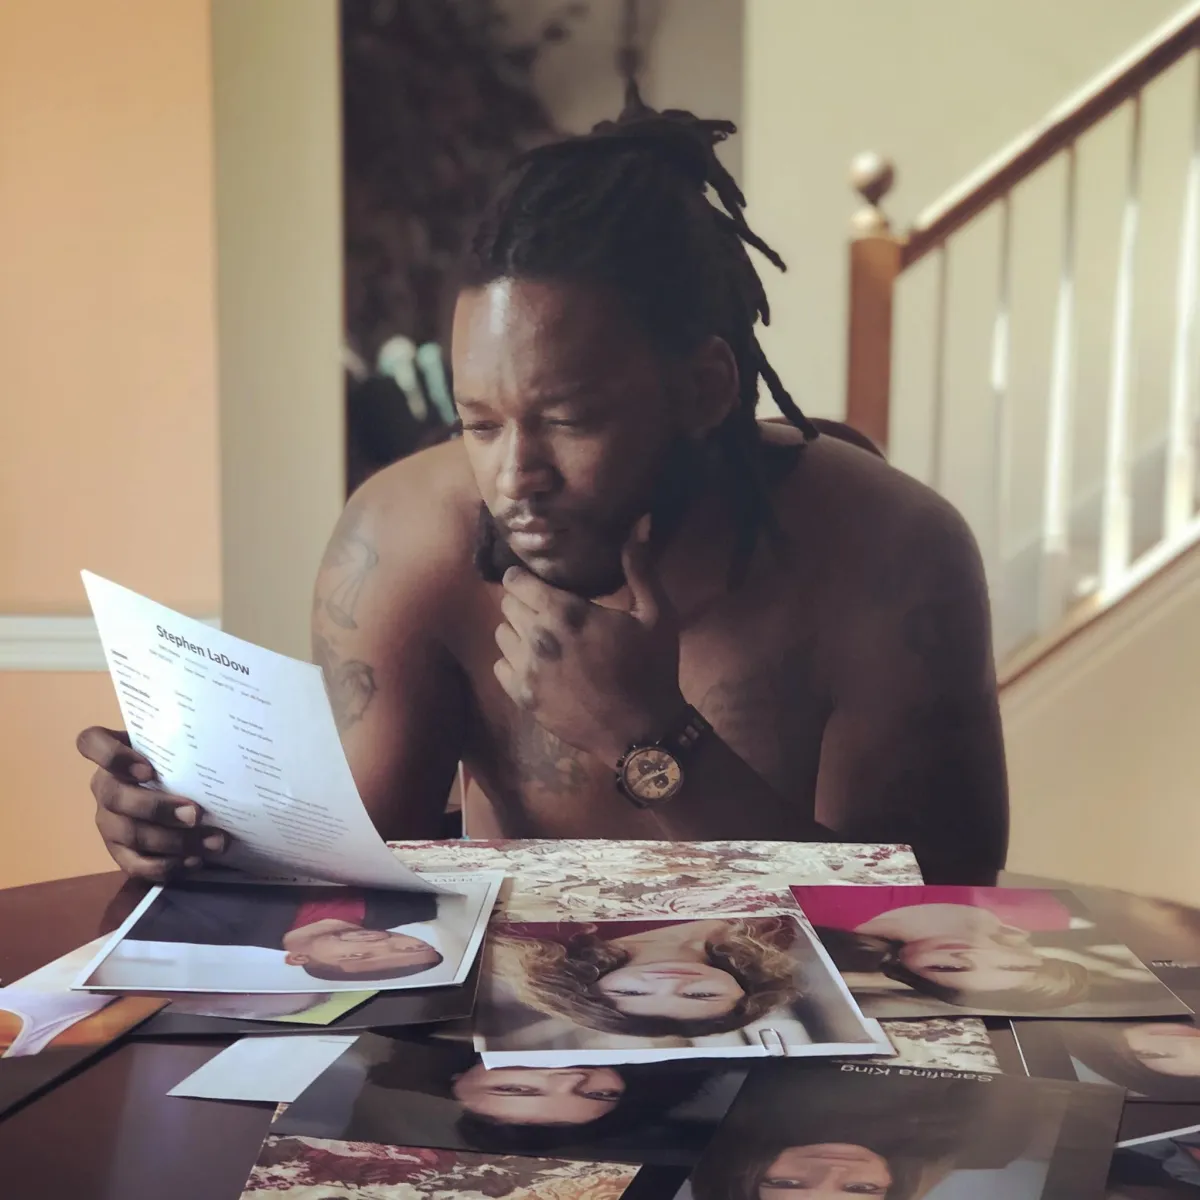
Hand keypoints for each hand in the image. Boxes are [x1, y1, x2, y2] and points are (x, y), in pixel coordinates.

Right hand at [76, 726, 227, 881]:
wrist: (187, 797)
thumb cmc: (184, 764)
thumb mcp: (184, 749)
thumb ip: (191, 744)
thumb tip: (228, 741)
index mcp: (115, 753)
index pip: (91, 743)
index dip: (113, 757)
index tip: (149, 770)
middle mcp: (105, 787)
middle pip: (116, 797)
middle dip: (158, 809)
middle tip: (196, 814)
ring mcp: (109, 821)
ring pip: (130, 834)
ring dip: (174, 842)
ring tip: (214, 842)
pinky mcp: (119, 852)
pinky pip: (136, 865)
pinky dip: (167, 865)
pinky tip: (195, 860)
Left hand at [493, 518, 686, 764]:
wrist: (642, 731)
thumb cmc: (652, 669)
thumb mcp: (655, 614)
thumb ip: (639, 567)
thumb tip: (640, 522)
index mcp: (566, 612)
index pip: (517, 581)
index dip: (525, 579)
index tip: (539, 584)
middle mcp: (538, 638)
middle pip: (507, 605)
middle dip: (524, 603)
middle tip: (548, 612)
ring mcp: (527, 670)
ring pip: (501, 635)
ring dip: (517, 632)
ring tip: (543, 638)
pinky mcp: (523, 697)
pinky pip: (500, 667)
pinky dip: (513, 662)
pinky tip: (538, 665)